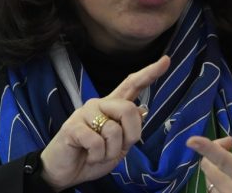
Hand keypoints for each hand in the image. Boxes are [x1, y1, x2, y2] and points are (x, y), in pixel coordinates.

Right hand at [40, 55, 170, 191]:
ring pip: (114, 130)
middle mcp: (98, 104)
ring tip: (98, 154)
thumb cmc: (91, 156)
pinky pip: (97, 143)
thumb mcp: (118, 145)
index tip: (166, 60)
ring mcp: (84, 113)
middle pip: (128, 110)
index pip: (132, 85)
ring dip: (111, 152)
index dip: (150, 73)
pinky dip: (97, 156)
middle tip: (117, 149)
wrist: (64, 171)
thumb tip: (141, 110)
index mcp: (111, 106)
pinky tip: (88, 156)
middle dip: (130, 136)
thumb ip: (128, 128)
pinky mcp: (72, 127)